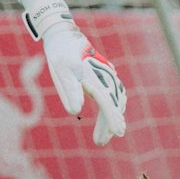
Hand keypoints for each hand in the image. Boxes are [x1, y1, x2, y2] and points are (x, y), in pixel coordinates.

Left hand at [34, 21, 127, 145]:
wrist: (64, 36)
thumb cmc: (61, 55)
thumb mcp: (61, 72)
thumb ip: (70, 91)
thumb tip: (76, 111)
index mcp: (93, 77)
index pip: (107, 102)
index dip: (112, 119)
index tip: (118, 133)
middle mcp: (104, 77)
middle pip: (112, 104)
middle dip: (109, 124)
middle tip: (100, 142)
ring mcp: (107, 75)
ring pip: (115, 100)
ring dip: (111, 117)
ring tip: (103, 136)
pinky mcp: (106, 75)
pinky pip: (115, 93)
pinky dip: (114, 106)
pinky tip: (111, 115)